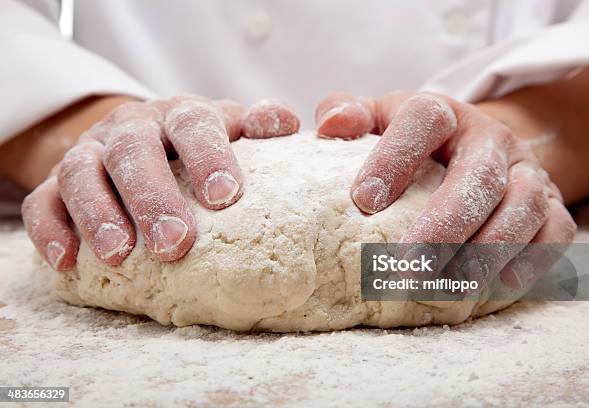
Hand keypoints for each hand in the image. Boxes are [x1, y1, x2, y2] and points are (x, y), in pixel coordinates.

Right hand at [22, 96, 298, 270]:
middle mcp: (131, 129)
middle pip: (134, 152)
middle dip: (152, 197)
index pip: (193, 125)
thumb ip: (257, 126)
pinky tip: (68, 262)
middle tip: (175, 243)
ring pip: (82, 174)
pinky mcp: (56, 183)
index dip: (208, 157)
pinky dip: (51, 230)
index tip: (226, 196)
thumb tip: (289, 124)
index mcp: (178, 115)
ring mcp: (90, 153)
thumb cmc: (193, 144)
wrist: (136, 137)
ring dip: (99, 214)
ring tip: (119, 256)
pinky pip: (44, 201)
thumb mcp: (227, 129)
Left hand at [316, 91, 575, 290]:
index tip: (363, 201)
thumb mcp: (378, 121)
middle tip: (409, 263)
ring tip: (449, 286)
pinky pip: (556, 231)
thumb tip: (333, 124)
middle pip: (479, 174)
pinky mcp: (551, 203)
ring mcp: (525, 170)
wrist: (474, 146)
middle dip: (445, 224)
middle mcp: (489, 138)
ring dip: (488, 250)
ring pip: (523, 204)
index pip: (424, 119)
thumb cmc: (412, 143)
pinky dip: (532, 259)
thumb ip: (349, 114)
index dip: (394, 158)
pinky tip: (498, 286)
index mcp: (442, 114)